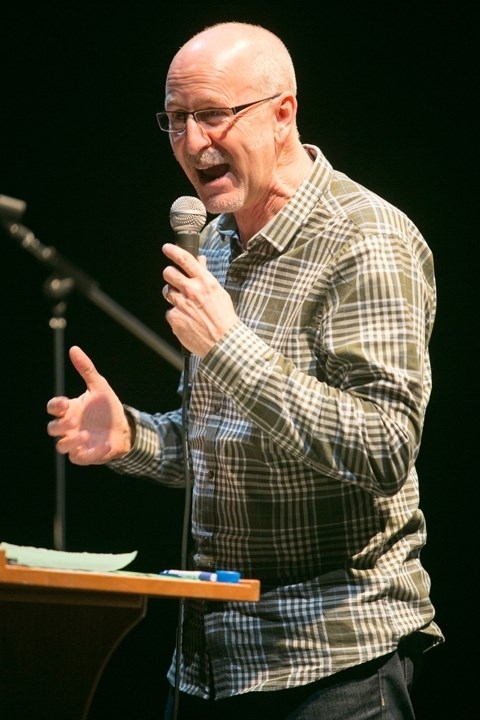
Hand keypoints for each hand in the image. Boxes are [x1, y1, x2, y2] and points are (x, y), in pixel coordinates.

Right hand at [46, 346, 131, 464]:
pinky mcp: (86, 455)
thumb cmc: (107, 407)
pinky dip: (90, 454)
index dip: (55, 405)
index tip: (65, 402)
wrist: (124, 428)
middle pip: (52, 428)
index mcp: (70, 409)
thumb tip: (73, 349)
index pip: (53, 407)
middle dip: (59, 425)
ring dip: (70, 442)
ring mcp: (76, 442)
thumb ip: (86, 369)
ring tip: (86, 435)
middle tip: (73, 421)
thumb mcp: (100, 386)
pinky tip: (104, 446)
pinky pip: (79, 458)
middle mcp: (70, 426)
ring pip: (61, 446)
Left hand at [162, 243, 238, 355]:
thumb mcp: (218, 292)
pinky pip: (169, 312)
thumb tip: (200, 261)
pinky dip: (176, 315)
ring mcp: (181, 305)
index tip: (167, 248)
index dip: (173, 251)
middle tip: (174, 281)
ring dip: (173, 296)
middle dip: (170, 275)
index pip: (185, 259)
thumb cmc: (224, 318)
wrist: (223, 342)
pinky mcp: (174, 318)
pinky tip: (187, 320)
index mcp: (204, 282)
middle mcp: (191, 291)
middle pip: (169, 273)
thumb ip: (205, 275)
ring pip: (167, 292)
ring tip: (186, 305)